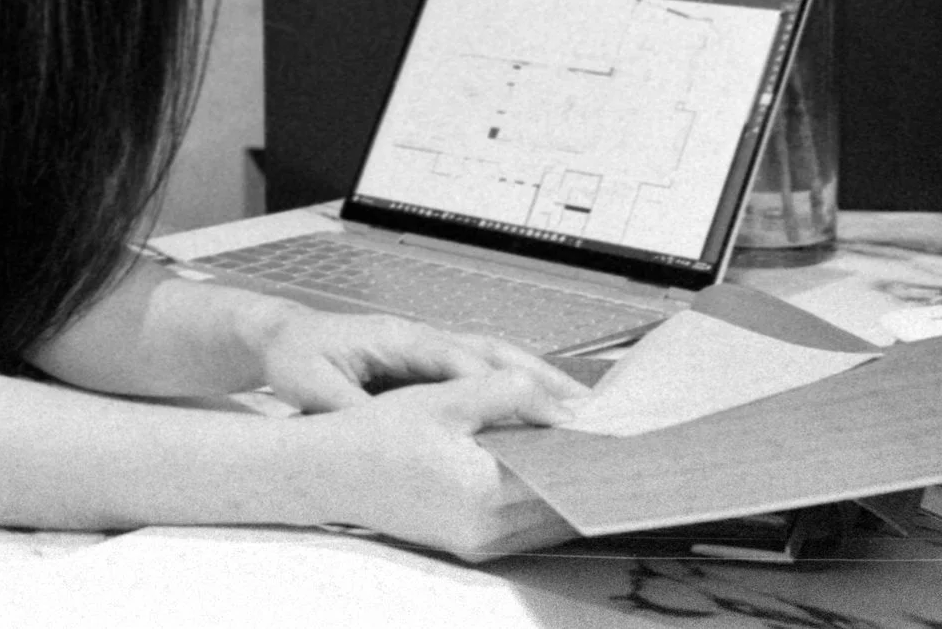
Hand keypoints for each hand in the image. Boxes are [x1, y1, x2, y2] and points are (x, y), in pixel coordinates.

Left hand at [248, 303, 589, 415]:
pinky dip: (516, 381)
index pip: (463, 362)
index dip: (503, 385)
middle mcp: (423, 336)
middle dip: (540, 376)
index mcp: (400, 339)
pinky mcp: (430, 360)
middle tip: (585, 406)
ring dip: (538, 376)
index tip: (540, 409)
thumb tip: (381, 428)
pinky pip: (481, 368)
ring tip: (580, 405)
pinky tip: (542, 405)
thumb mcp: (314, 386)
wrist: (283, 336)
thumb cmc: (299, 358)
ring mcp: (430, 345)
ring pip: (494, 357)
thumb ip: (349, 406)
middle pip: (493, 351)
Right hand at [308, 371, 576, 558]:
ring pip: (547, 519)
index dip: (591, 447)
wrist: (328, 472)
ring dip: (564, 484)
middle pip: (563, 502)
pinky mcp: (468, 546)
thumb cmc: (378, 433)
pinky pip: (524, 527)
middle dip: (583, 467)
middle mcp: (487, 530)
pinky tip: (540, 465)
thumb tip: (567, 407)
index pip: (564, 474)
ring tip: (575, 443)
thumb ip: (510, 394)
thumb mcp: (444, 397)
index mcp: (485, 492)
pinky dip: (539, 499)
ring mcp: (478, 543)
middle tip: (601, 429)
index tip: (613, 423)